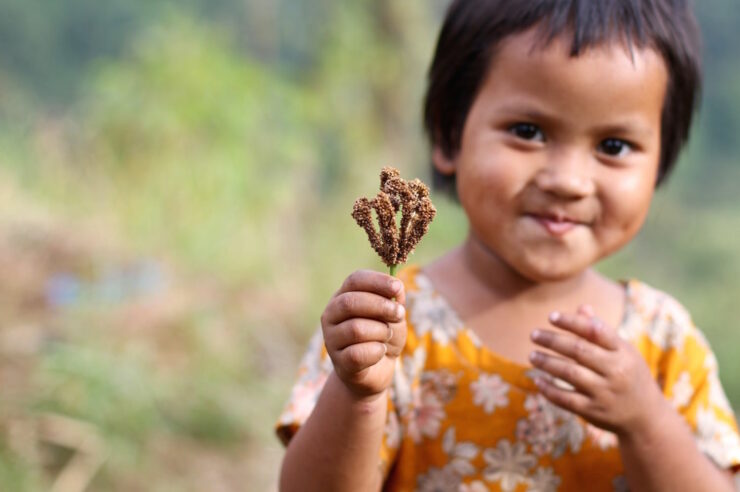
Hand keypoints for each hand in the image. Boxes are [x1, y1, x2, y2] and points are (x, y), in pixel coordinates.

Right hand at [320, 270, 406, 400]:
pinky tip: (381, 351)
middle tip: (400, 314)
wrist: (378, 370)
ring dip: (381, 332)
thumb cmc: (383, 336)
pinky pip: (357, 354)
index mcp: (343, 296)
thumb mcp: (393, 315)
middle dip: (380, 306)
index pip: (354, 280)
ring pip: (355, 329)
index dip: (376, 281)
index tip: (397, 287)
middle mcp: (331, 315)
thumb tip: (397, 287)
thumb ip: (394, 300)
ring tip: (387, 336)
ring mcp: (331, 339)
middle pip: (350, 302)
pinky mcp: (338, 362)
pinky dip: (376, 351)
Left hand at [528, 305, 666, 436]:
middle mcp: (616, 371)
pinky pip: (566, 399)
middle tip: (533, 334)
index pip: (595, 331)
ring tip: (532, 355)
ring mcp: (605, 393)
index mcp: (623, 352)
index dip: (572, 322)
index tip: (551, 316)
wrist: (646, 417)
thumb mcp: (623, 352)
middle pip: (579, 350)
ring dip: (547, 363)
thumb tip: (581, 308)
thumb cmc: (629, 375)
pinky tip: (538, 380)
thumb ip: (601, 332)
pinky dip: (549, 390)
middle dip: (553, 341)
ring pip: (570, 373)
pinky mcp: (594, 411)